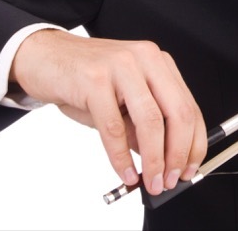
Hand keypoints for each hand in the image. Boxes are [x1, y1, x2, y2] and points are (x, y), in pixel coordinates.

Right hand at [10, 29, 206, 195]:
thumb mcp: (121, 100)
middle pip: (177, 113)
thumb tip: (162, 160)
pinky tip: (125, 172)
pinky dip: (121, 157)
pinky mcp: (94, 79)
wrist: (43, 55)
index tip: (191, 168)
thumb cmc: (83, 78)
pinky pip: (114, 127)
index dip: (194, 143)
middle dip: (178, 154)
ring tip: (152, 181)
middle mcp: (145, 59)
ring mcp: (121, 66)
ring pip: (150, 121)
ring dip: (154, 159)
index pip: (189, 106)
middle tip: (172, 179)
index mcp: (157, 62)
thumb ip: (142, 126)